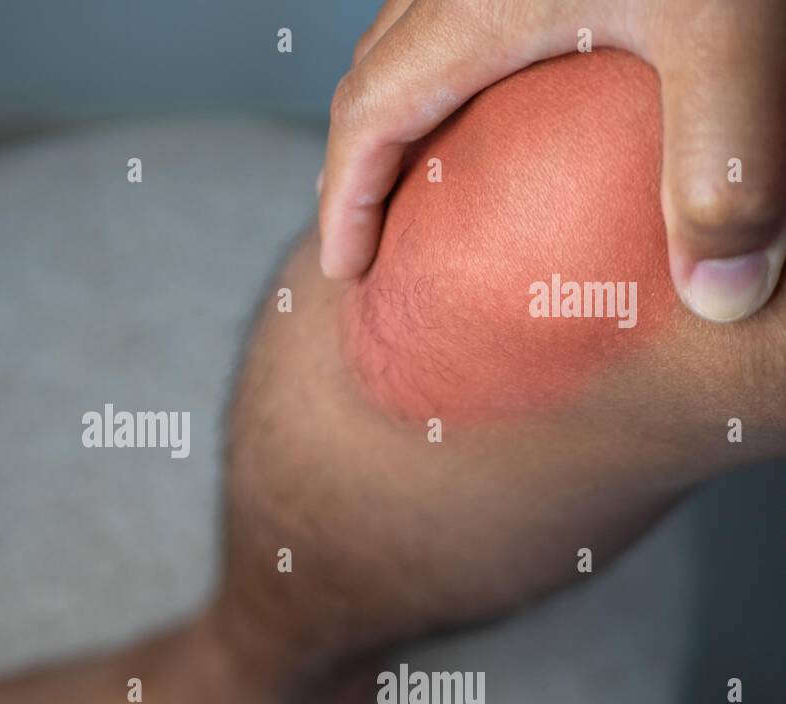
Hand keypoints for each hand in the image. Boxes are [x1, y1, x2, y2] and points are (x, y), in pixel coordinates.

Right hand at [317, 0, 785, 322]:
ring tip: (423, 161)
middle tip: (373, 226)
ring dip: (398, 102)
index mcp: (476, 7)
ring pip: (406, 28)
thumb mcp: (733, 32)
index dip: (344, 200)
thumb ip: (723, 167)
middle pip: (370, 74)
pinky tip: (503, 66)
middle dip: (358, 161)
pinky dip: (445, 52)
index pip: (367, 118)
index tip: (344, 267)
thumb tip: (722, 299)